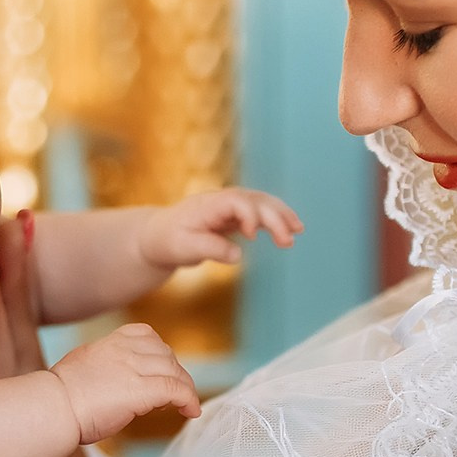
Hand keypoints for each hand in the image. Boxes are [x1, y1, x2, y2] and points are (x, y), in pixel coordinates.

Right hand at [49, 323, 199, 443]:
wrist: (52, 407)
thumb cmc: (59, 397)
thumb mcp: (83, 367)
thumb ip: (104, 367)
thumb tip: (115, 381)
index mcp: (109, 342)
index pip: (147, 335)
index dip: (160, 354)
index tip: (160, 372)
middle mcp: (124, 350)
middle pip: (166, 354)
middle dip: (174, 373)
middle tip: (172, 395)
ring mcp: (134, 368)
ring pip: (175, 371)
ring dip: (184, 387)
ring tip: (182, 404)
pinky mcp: (142, 390)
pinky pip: (177, 390)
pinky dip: (189, 399)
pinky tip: (191, 411)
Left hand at [137, 187, 300, 271]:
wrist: (158, 236)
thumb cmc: (168, 241)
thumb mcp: (183, 249)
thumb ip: (210, 249)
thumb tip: (237, 255)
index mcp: (207, 205)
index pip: (236, 202)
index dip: (248, 215)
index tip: (251, 236)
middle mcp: (222, 200)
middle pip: (254, 200)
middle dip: (274, 217)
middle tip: (289, 239)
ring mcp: (229, 206)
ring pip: (261, 203)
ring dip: (280, 215)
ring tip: (298, 230)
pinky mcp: (235, 215)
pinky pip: (259, 212)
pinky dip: (275, 219)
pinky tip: (289, 231)